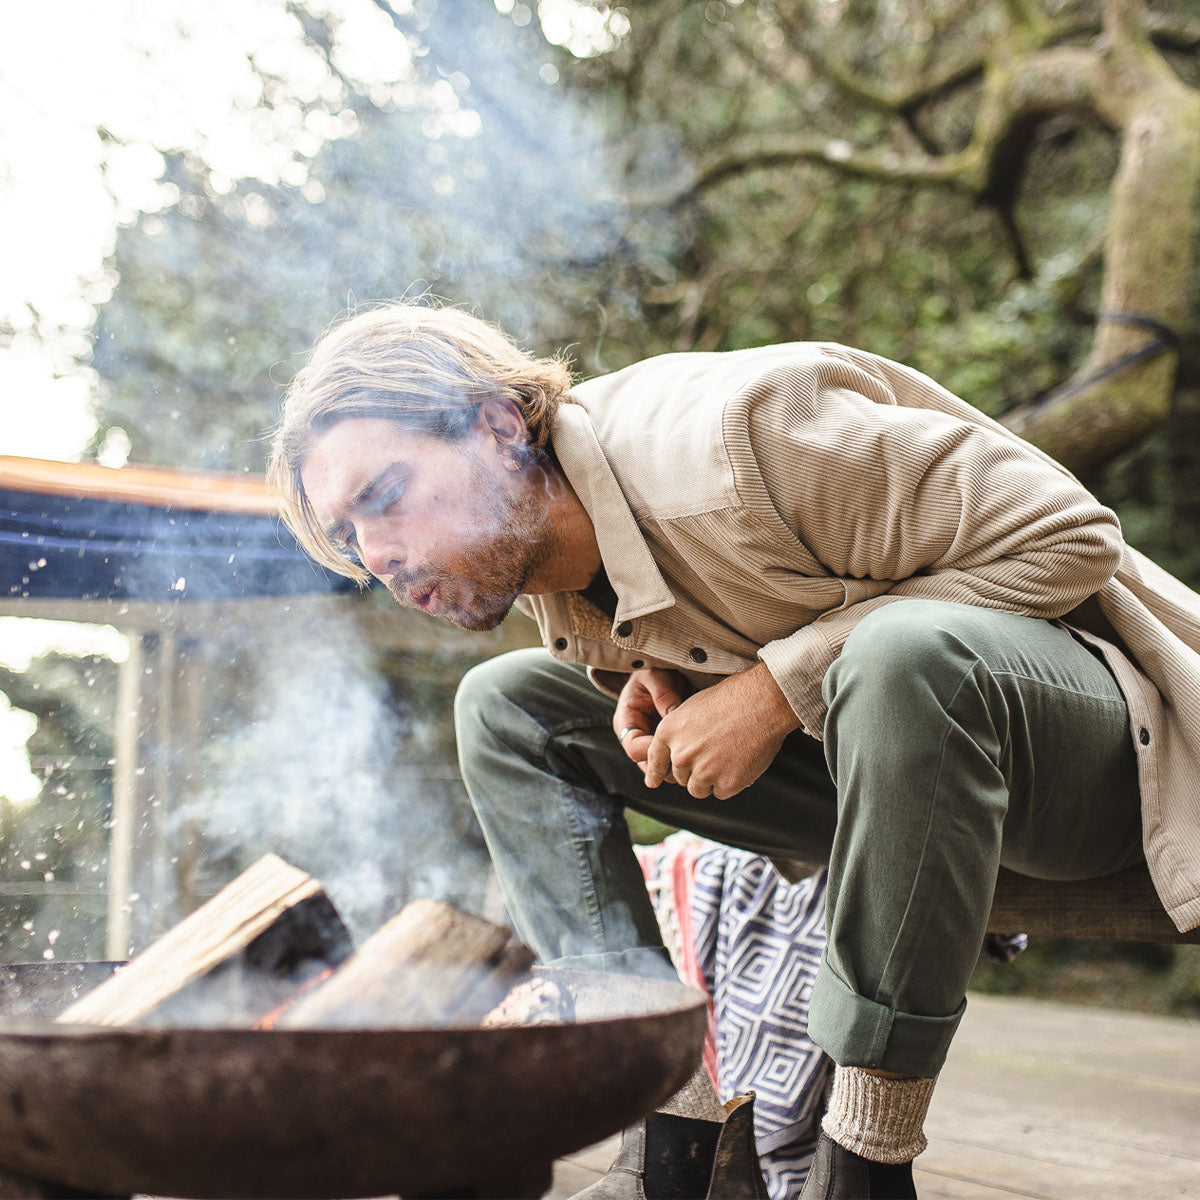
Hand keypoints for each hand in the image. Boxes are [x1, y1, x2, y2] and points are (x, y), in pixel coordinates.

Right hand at [613, 667, 692, 783]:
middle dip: (667, 765)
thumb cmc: (655, 671)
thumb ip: (662, 695)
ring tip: (697, 756)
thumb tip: (674, 715)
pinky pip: (674, 762)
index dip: (652, 750)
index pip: (633, 747)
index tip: (674, 743)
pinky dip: (685, 761)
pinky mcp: (666, 746)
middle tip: (689, 757)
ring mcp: (652, 743)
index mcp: (626, 721)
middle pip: (647, 764)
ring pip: (661, 768)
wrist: (665, 671)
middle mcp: (637, 737)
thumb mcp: (654, 677)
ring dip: (678, 767)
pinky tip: (700, 754)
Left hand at [643, 662, 799, 799]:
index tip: (653, 781)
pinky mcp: (726, 783)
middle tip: (715, 751)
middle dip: (694, 769)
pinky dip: (731, 782)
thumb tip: (675, 754)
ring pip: (698, 789)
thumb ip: (679, 734)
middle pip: (680, 777)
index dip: (656, 773)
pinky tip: (741, 762)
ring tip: (728, 757)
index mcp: (668, 733)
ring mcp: (703, 771)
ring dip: (710, 780)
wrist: (761, 702)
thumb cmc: (730, 699)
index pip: (655, 761)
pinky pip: (722, 792)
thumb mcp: (691, 708)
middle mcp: (681, 755)